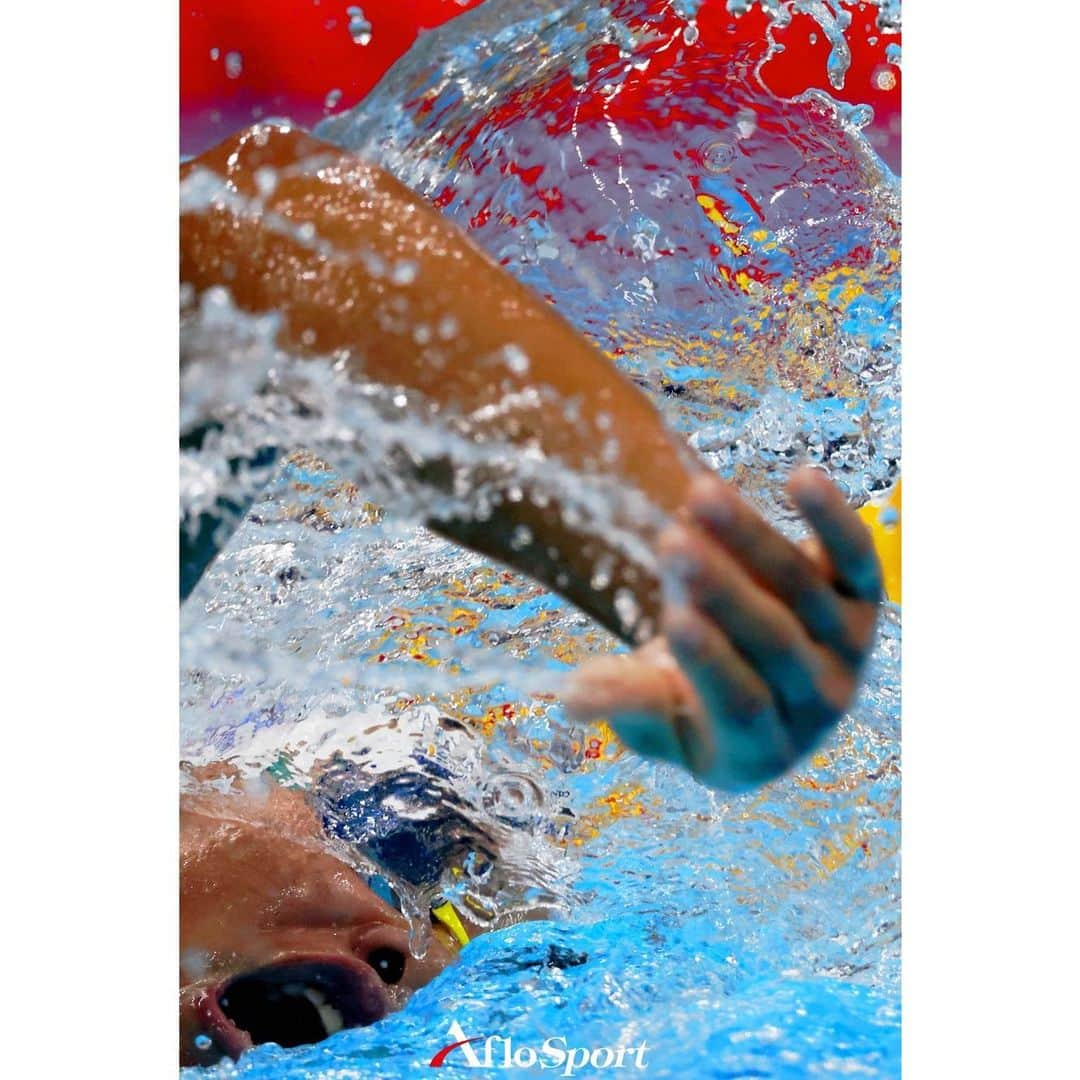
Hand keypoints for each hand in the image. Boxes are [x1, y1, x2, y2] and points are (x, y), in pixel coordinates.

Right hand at [563, 468, 881, 791]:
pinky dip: (833, 519)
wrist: (754, 683)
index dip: (712, 661)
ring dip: (752, 539)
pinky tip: (800, 478)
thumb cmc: (688, 706)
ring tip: (699, 495)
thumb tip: (569, 699)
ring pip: (805, 590)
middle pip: (775, 641)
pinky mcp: (862, 599)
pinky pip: (854, 557)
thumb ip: (623, 702)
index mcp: (763, 749)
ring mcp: (847, 649)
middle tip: (672, 544)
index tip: (673, 617)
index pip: (743, 703)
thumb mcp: (653, 718)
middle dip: (723, 590)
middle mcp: (818, 703)